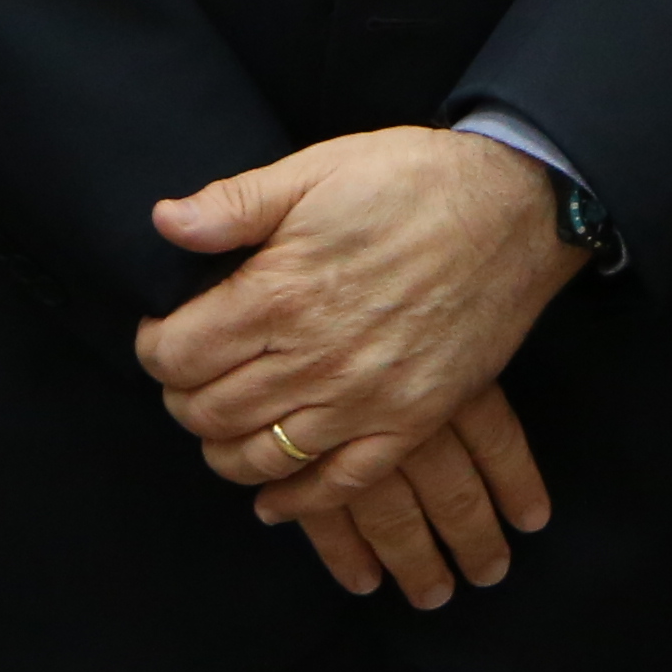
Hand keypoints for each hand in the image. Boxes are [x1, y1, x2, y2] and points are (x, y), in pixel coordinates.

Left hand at [139, 130, 584, 607]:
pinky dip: (294, 501)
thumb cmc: (413, 180)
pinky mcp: (410, 420)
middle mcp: (315, 356)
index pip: (177, 354)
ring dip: (223, 450)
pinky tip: (271, 497)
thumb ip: (235, 203)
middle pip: (208, 411)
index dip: (154, 349)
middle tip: (189, 378)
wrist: (517, 206)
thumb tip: (163, 223)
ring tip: (222, 424)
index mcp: (282, 291)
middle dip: (181, 398)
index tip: (162, 335)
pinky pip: (337, 485)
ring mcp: (364, 398)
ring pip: (259, 457)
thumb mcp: (318, 169)